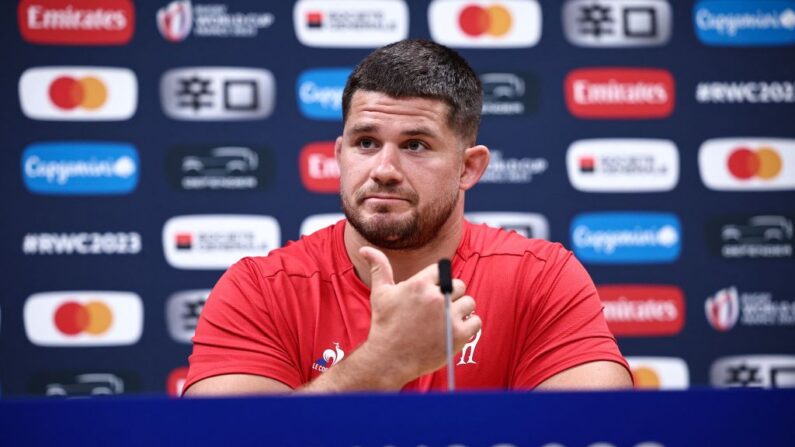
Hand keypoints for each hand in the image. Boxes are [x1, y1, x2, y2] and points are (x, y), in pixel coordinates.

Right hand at [358, 246, 482, 385]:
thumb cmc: (384, 324)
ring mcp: (449, 317)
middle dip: (451, 295)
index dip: (438, 282)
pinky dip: (470, 325)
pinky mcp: (458, 335)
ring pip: (470, 302)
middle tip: (439, 309)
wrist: (389, 359)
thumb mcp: (380, 293)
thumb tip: (365, 248)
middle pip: (459, 285)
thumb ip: (379, 267)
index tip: (430, 294)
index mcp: (419, 284)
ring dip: (462, 310)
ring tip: (448, 319)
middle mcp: (436, 298)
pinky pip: (476, 321)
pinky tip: (455, 329)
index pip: (442, 271)